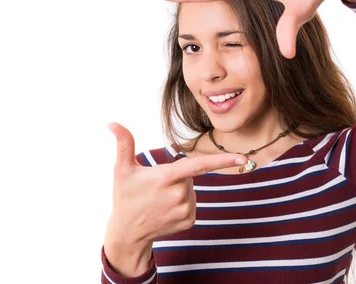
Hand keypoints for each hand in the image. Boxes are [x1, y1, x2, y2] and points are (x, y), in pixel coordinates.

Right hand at [103, 122, 247, 274]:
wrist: (127, 233)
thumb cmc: (125, 198)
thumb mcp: (121, 170)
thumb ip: (124, 144)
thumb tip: (113, 123)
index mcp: (166, 178)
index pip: (198, 165)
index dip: (222, 160)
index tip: (243, 158)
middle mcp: (179, 194)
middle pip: (190, 174)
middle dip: (177, 175)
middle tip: (156, 187)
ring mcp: (185, 209)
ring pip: (192, 188)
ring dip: (180, 189)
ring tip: (159, 199)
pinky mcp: (190, 220)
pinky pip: (192, 203)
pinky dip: (182, 203)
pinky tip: (166, 209)